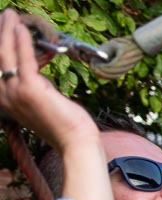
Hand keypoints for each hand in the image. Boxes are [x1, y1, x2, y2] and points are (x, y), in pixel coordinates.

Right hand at [0, 11, 96, 148]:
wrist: (76, 143)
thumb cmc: (63, 125)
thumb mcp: (40, 101)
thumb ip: (31, 86)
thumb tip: (31, 70)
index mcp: (5, 101)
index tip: (2, 30)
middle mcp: (5, 97)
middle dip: (0, 34)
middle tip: (5, 16)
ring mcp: (16, 93)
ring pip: (6, 55)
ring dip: (8, 32)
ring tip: (11, 16)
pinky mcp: (31, 90)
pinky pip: (24, 60)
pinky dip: (22, 41)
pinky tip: (22, 28)